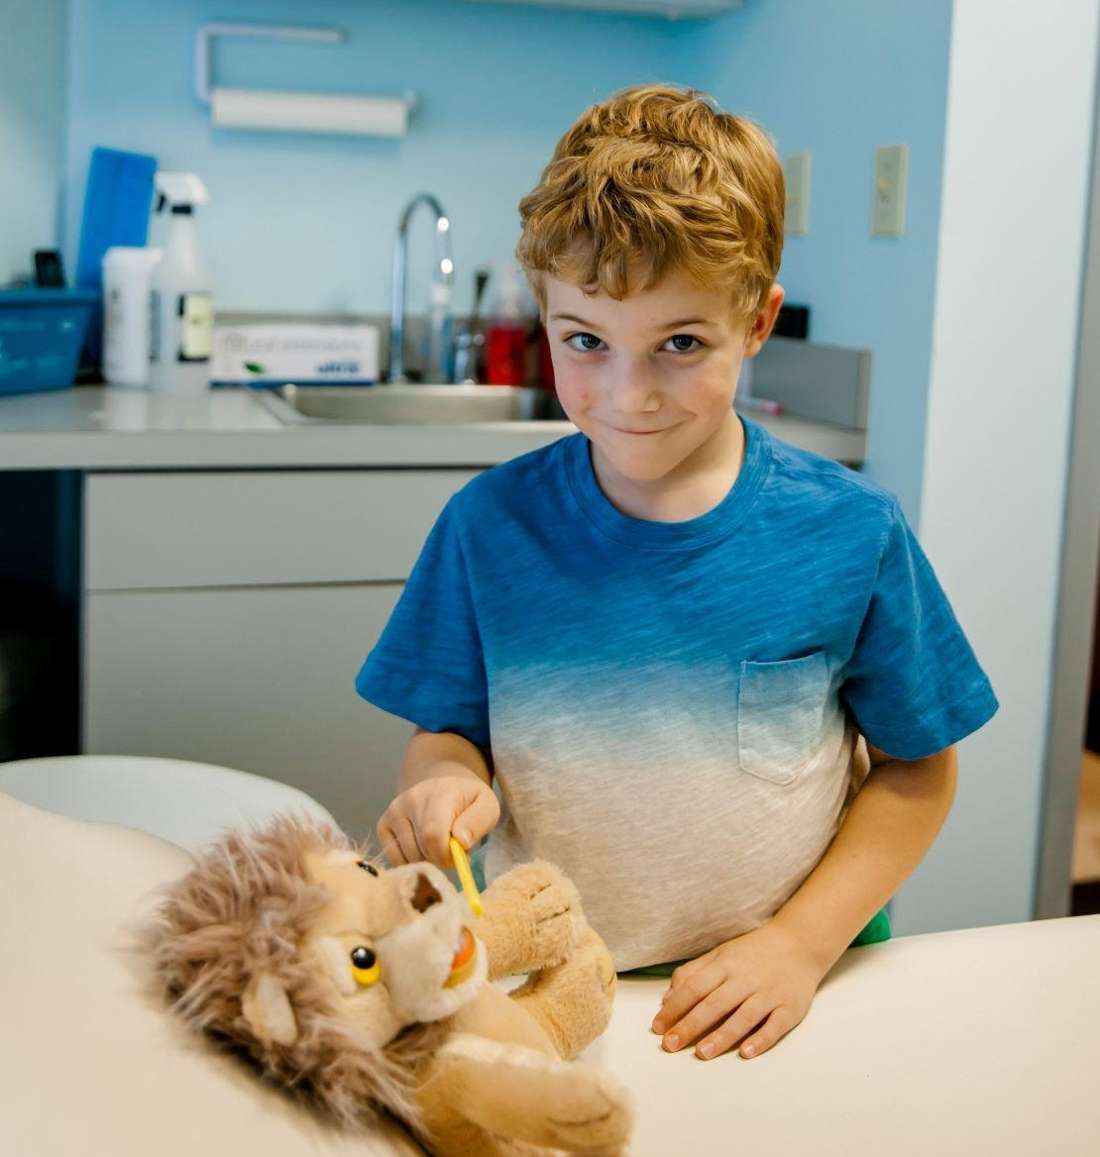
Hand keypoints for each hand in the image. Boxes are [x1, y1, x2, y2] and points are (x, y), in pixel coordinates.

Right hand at [376, 771, 498, 868]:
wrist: (443, 783)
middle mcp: (411, 799)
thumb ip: (478, 822)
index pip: (433, 835)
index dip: (445, 855)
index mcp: (439, 793)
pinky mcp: (383, 823)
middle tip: (452, 851)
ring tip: (438, 846)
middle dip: (439, 859)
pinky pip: (393, 857)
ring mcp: (394, 811)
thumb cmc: (468, 800)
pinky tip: (422, 848)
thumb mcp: (487, 806)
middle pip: (421, 849)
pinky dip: (409, 861)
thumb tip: (461, 841)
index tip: (459, 856)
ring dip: (426, 861)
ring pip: (407, 856)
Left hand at [649, 920, 826, 1060]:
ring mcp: (769, 993)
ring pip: (743, 1017)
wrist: (799, 942)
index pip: (695, 987)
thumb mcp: (721, 954)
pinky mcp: (790, 1007)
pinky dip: (760, 1039)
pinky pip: (775, 1026)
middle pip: (714, 1004)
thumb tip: (668, 998)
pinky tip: (746, 1053)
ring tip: (702, 1053)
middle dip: (691, 1025)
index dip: (675, 1007)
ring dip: (722, 1036)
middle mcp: (745, 978)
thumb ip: (693, 972)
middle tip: (671, 1045)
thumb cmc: (753, 952)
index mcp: (725, 964)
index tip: (658, 1027)